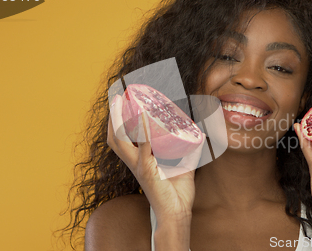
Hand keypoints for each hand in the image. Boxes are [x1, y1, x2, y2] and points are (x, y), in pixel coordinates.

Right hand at [107, 94, 203, 224]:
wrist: (177, 214)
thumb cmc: (177, 193)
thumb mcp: (184, 166)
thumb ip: (190, 151)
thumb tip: (199, 136)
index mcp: (140, 160)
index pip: (123, 138)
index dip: (118, 122)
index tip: (121, 103)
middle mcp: (135, 162)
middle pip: (114, 137)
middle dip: (112, 117)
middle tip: (115, 98)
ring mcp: (139, 166)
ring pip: (120, 140)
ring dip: (118, 120)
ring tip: (119, 103)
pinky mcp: (147, 171)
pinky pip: (144, 147)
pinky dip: (143, 131)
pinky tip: (144, 117)